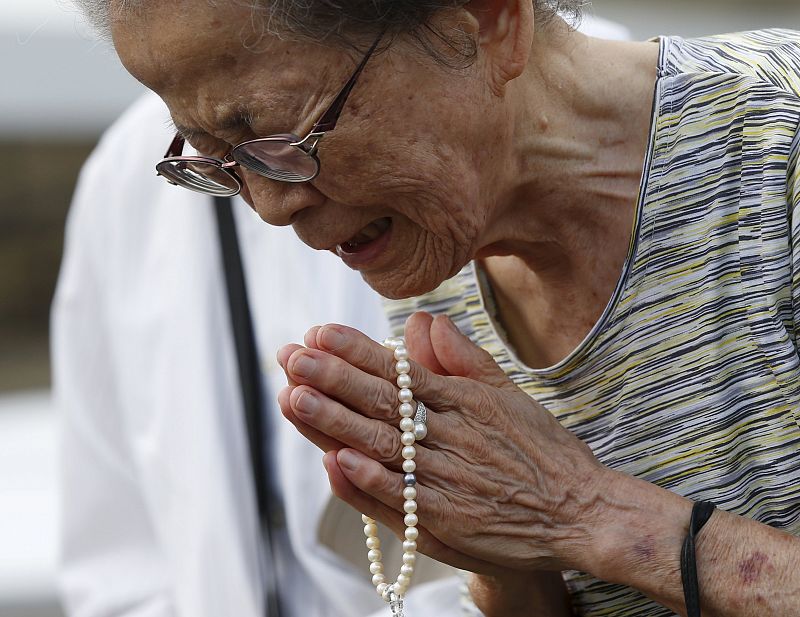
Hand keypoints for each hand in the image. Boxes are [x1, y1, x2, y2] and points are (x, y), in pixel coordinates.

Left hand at [277, 312, 610, 574]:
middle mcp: (453, 436)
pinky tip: (336, 461)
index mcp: (465, 400)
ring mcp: (448, 480)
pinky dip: (369, 481)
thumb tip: (427, 323)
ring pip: (382, 446)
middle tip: (290, 357)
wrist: (579, 510)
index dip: (356, 351)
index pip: (399, 371)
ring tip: (295, 397)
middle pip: (382, 403)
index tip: (318, 333)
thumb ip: (465, 358)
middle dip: (331, 378)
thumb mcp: (509, 393)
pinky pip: (401, 499)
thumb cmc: (541, 449)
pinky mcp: (447, 522)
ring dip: (336, 422)